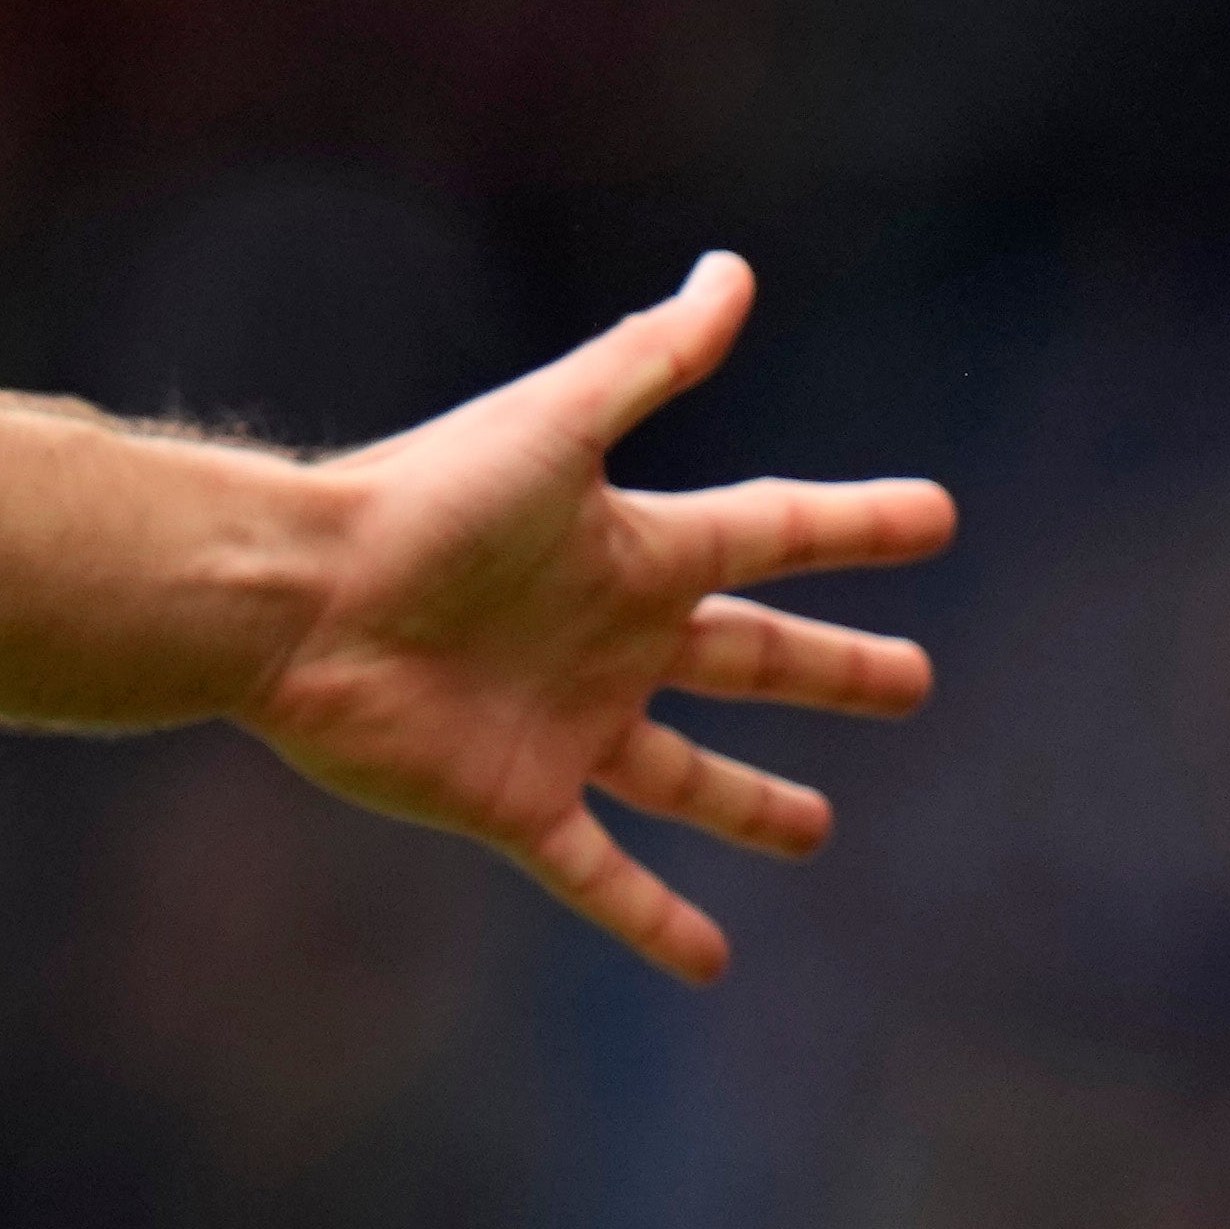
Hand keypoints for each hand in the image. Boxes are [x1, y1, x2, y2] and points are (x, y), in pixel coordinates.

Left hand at [246, 252, 952, 983]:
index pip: (771, 533)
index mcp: (630, 549)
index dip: (852, 526)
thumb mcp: (556, 424)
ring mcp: (564, 724)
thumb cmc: (419, 504)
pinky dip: (652, 916)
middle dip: (829, 672)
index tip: (935, 517)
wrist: (294, 597)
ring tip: (815, 831)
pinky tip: (709, 958)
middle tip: (913, 680)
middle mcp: (607, 639)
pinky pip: (598, 870)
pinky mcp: (512, 797)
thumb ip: (649, 360)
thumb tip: (733, 270)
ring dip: (749, 804)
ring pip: (683, 776)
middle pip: (747, 658)